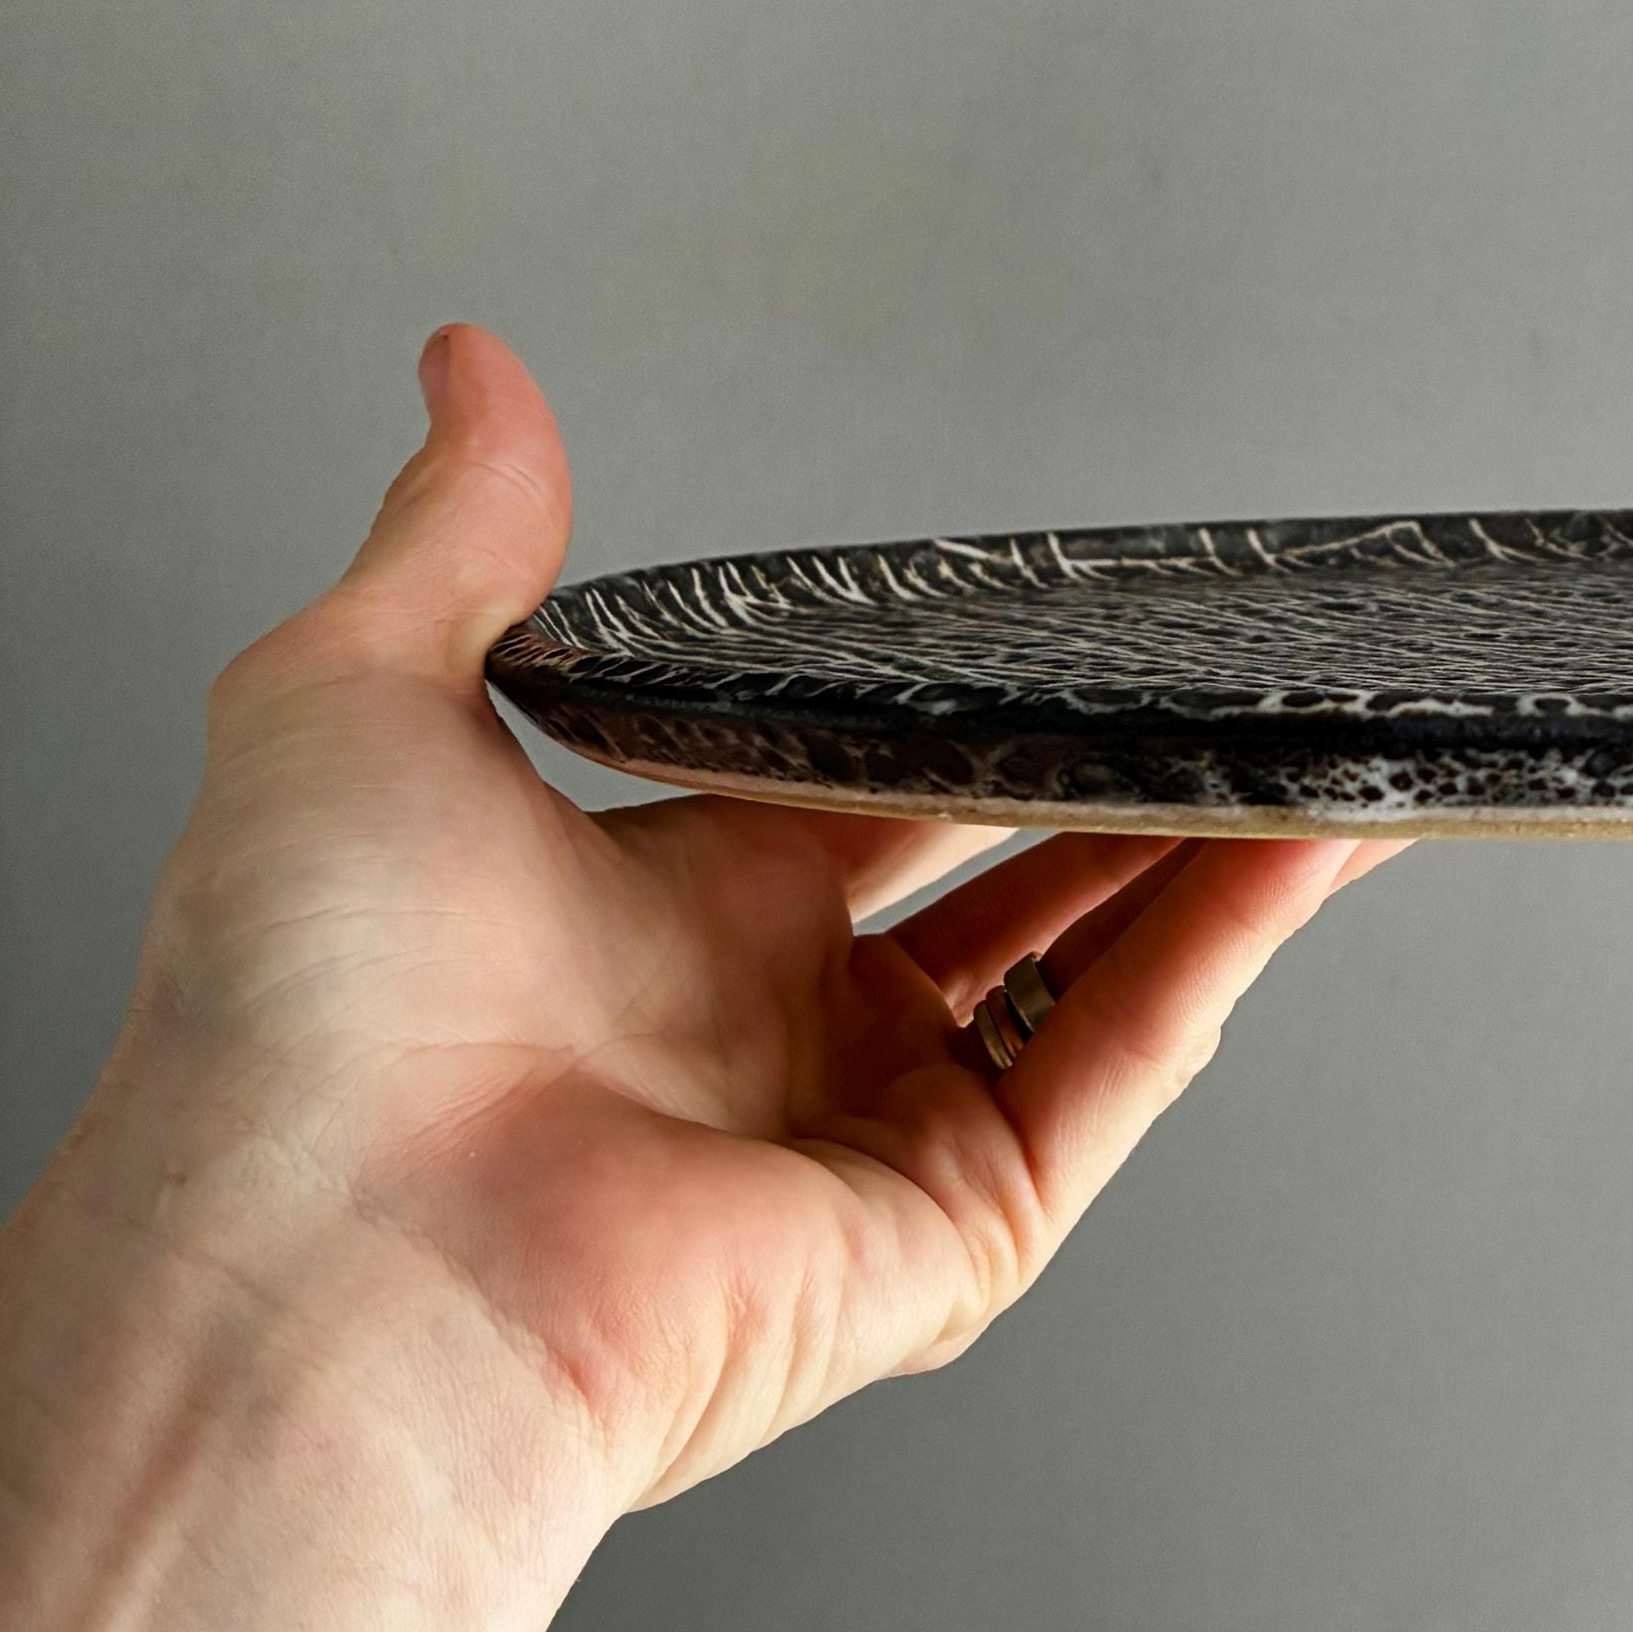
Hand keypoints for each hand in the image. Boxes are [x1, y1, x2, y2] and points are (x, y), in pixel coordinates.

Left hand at [54, 322, 1404, 1519]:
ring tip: (1330, 751)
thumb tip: (467, 372)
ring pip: (1097, 974)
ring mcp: (871, 1134)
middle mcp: (778, 1028)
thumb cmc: (302, 1016)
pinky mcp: (945, 1233)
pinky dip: (1218, 955)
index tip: (1081, 633)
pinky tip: (1302, 849)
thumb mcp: (356, 700)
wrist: (325, 1259)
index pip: (881, 789)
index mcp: (664, 913)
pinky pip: (1112, 1069)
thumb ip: (462, 538)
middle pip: (1017, 882)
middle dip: (1142, 783)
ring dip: (1219, 858)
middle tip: (1246, 688)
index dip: (991, 708)